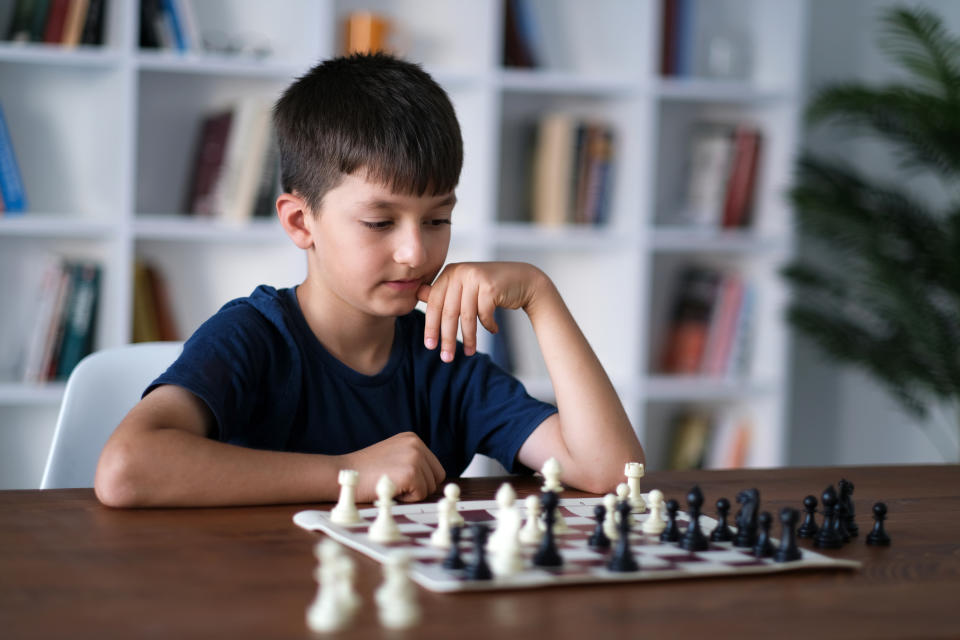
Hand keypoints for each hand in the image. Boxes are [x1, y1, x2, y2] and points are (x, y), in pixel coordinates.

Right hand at [339, 432, 445, 501]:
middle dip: (418, 487)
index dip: (419, 480)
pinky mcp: (411, 472)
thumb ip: (412, 461)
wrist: (342, 473)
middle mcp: (416, 444)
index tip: (398, 477)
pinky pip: (420, 495)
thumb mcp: (392, 455)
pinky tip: (389, 489)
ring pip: (429, 488)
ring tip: (390, 484)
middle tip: (393, 482)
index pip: (435, 468)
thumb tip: (435, 479)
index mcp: (413, 439)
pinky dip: (406, 499)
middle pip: (436, 478)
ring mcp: (414, 457)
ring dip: (411, 493)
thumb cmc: (364, 471)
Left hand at [417, 261, 546, 361]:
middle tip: (447, 357)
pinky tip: (493, 329)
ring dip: (468, 337)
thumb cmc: (491, 287)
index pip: (434, 304)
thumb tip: (418, 295)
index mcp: (449, 273)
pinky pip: (484, 314)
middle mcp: (460, 272)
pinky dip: (488, 325)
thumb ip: (443, 292)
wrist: (524, 280)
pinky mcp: (490, 286)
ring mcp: (475, 277)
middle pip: (448, 312)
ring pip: (466, 316)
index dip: (431, 327)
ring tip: (469, 352)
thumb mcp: (464, 288)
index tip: (430, 346)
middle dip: (447, 338)